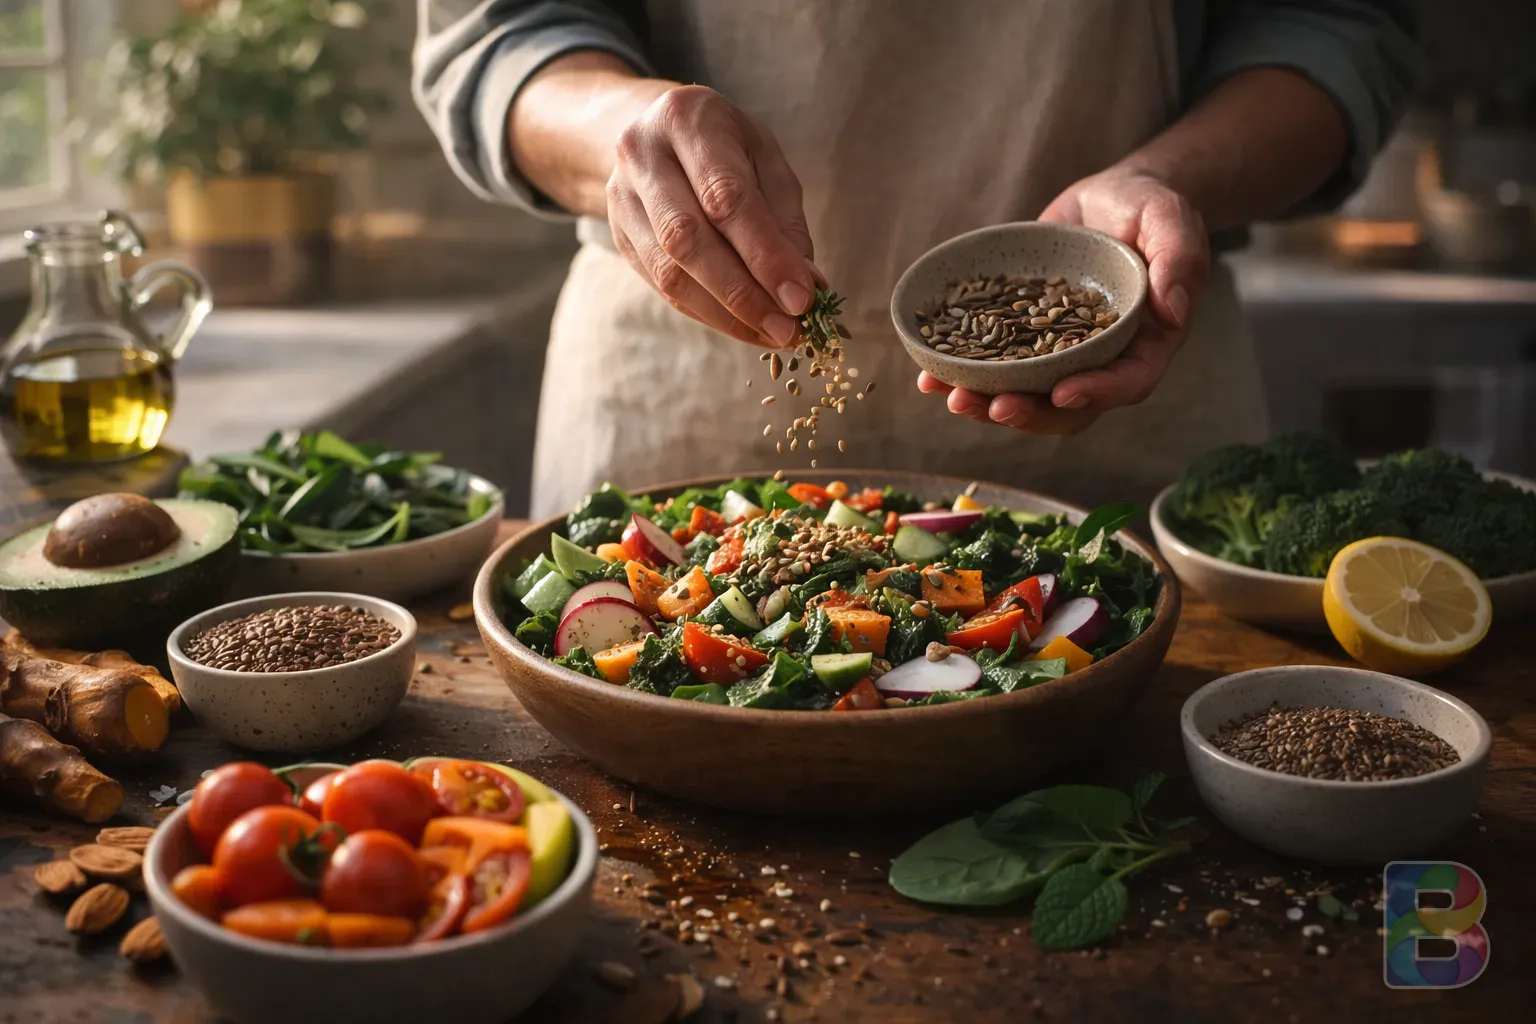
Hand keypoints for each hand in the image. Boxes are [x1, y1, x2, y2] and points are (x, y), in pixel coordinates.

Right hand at [607, 84, 817, 346]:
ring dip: (725, 313)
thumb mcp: (764, 158)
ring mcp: (621, 198)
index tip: (802, 298)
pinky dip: (707, 313)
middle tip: (788, 328)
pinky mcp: (618, 235)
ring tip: (771, 333)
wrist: (654, 132)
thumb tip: (805, 286)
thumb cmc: (723, 143)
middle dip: (743, 293)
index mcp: (687, 120)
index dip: (764, 254)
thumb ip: (784, 219)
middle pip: (688, 239)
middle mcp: (642, 155)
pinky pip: (661, 287)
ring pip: (669, 272)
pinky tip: (743, 326)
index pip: (725, 198)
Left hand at [919, 169, 1209, 433]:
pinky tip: (928, 375)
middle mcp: (1102, 359)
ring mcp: (1060, 353)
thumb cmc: (1148, 209)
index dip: (1096, 393)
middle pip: (1070, 405)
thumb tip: (1174, 312)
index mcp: (1145, 344)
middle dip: (1029, 412)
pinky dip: (964, 373)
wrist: (1111, 199)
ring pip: (1028, 394)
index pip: (1127, 382)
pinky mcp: (1024, 337)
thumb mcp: (1170, 220)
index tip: (1061, 393)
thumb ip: (1178, 261)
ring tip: (951, 397)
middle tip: (991, 407)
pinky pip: (997, 365)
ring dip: (989, 403)